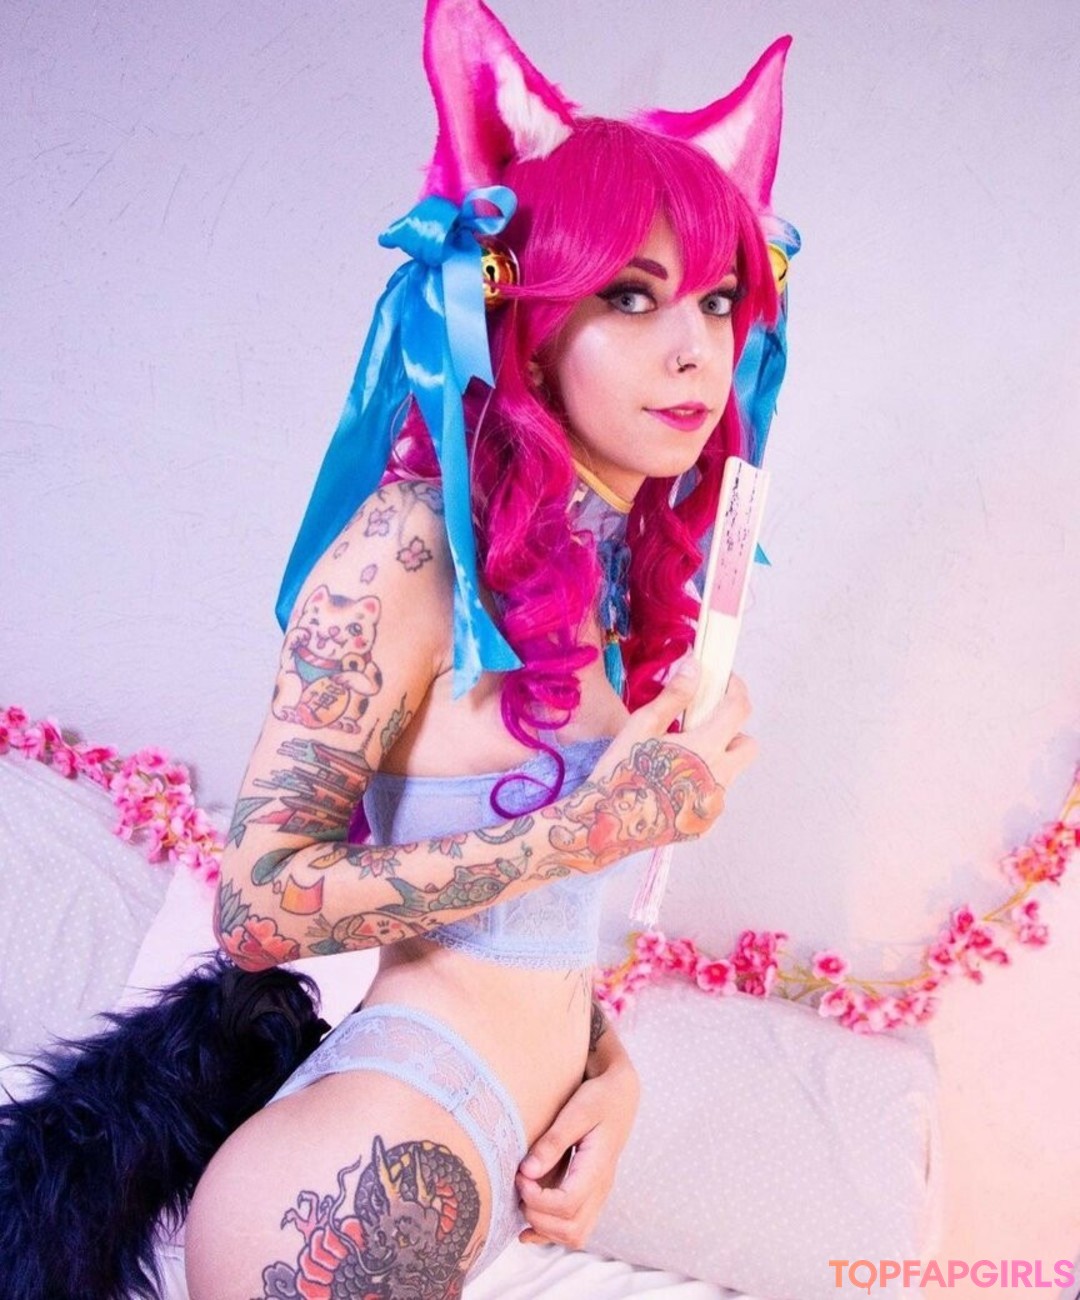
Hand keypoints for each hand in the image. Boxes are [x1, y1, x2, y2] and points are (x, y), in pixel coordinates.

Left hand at [515, 1051, 638, 1248]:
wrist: (621, 1096)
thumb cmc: (599, 1099)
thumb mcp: (576, 1112)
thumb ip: (553, 1142)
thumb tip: (527, 1171)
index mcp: (598, 1168)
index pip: (568, 1204)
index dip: (537, 1198)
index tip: (519, 1176)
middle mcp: (601, 1188)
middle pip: (572, 1228)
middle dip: (538, 1217)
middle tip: (519, 1188)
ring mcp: (599, 1195)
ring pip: (575, 1235)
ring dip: (545, 1228)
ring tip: (524, 1202)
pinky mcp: (592, 1195)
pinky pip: (576, 1228)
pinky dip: (552, 1232)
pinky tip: (530, 1226)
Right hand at [552, 659, 755, 871]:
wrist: (604, 825)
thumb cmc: (620, 771)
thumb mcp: (643, 726)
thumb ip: (675, 696)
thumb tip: (696, 666)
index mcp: (706, 750)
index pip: (739, 711)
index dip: (736, 689)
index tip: (724, 682)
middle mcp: (719, 780)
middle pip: (748, 745)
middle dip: (733, 729)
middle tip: (703, 724)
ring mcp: (713, 807)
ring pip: (731, 772)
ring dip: (716, 758)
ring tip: (678, 757)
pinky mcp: (703, 826)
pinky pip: (714, 797)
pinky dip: (702, 785)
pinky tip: (670, 785)